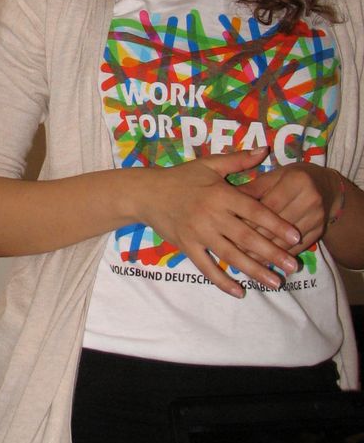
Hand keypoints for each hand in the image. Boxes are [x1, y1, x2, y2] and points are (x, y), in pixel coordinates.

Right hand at [140, 147, 300, 297]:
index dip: (276, 224)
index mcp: (221, 194)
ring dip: (254, 271)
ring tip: (275, 283)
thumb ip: (239, 160)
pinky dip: (222, 281)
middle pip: (247, 237)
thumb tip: (265, 150)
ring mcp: (198, 233)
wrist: (147, 193)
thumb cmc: (181, 177)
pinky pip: (207, 268)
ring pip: (231, 256)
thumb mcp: (209, 164)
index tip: (295, 236)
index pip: (254, 211)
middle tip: (292, 266)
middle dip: (272, 253)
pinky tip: (240, 292)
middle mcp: (211, 215)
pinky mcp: (187, 246)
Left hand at [237, 163, 340, 254]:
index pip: (268, 206)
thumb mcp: (273, 176)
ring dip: (265, 253)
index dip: (249, 219)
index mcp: (296, 180)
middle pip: (278, 225)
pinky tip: (263, 263)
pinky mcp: (320, 232)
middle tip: (233, 249)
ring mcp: (317, 217)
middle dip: (254, 238)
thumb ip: (253, 188)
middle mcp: (310, 199)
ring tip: (245, 260)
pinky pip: (296, 248)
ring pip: (286, 240)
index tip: (230, 229)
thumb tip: (227, 199)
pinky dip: (279, 256)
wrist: (326, 187)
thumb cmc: (291, 178)